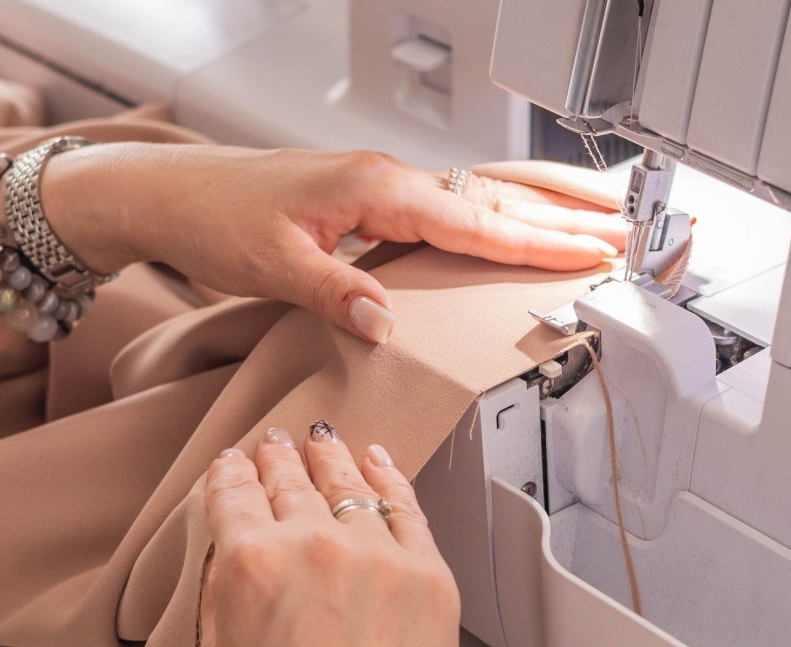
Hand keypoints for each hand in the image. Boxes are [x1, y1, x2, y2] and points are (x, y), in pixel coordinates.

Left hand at [47, 145, 625, 344]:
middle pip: (492, 201)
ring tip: (587, 227)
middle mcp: (385, 178)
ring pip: (474, 202)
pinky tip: (506, 235)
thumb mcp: (274, 266)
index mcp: (375, 188)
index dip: (538, 243)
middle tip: (620, 234)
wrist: (170, 194)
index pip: (476, 222)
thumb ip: (338, 294)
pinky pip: (445, 210)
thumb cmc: (213, 218)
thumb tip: (389, 323)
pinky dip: (489, 221)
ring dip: (532, 217)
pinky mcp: (365, 200)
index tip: (591, 252)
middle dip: (559, 219)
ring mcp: (378, 186)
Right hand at [198, 422, 461, 646]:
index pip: (233, 492)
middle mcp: (314, 543)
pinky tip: (376, 463)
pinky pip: (406, 507)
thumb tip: (238, 550)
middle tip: (276, 447)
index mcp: (250, 563)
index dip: (230, 474)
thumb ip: (225, 590)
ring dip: (332, 460)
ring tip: (324, 444)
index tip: (233, 466)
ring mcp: (379, 555)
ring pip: (349, 483)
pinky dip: (389, 479)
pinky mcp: (429, 575)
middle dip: (279, 460)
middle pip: (291, 480)